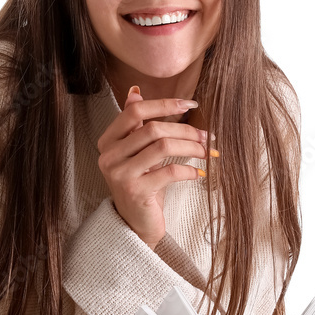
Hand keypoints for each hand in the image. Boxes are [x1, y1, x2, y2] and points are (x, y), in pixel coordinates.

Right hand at [96, 86, 211, 249]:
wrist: (134, 224)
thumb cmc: (140, 184)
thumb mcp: (136, 152)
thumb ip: (135, 124)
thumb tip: (135, 91)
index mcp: (108, 141)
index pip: (134, 111)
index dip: (164, 104)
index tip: (191, 105)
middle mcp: (109, 156)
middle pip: (152, 128)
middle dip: (185, 130)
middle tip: (206, 136)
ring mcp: (120, 174)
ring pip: (162, 146)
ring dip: (190, 147)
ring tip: (206, 152)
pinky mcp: (135, 191)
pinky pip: (169, 172)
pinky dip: (189, 170)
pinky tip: (199, 173)